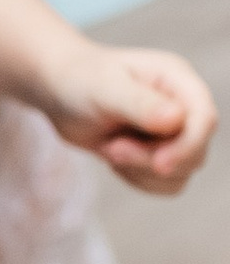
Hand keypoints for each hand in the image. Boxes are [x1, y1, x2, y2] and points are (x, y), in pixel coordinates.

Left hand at [43, 41, 215, 193]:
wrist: (59, 92)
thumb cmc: (79, 80)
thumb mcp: (103, 88)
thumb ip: (138, 103)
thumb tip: (177, 118)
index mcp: (177, 79)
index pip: (205, 119)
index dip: (188, 146)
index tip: (159, 165)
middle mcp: (183, 105)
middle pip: (195, 152)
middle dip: (151, 159)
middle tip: (111, 148)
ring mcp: (174, 131)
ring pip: (182, 172)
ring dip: (141, 171)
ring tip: (110, 147)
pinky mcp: (161, 152)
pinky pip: (165, 184)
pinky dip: (139, 180)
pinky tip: (115, 158)